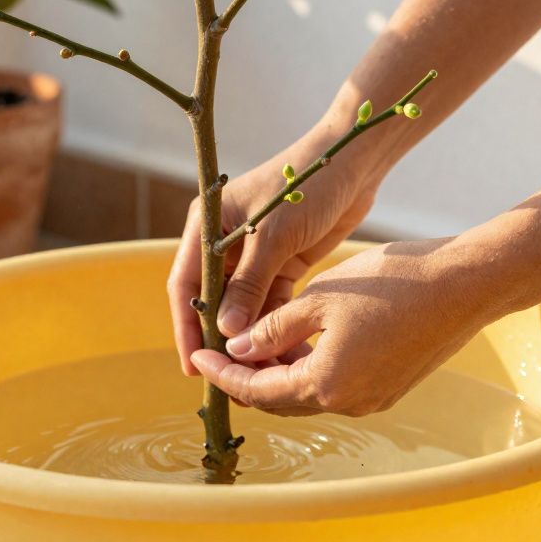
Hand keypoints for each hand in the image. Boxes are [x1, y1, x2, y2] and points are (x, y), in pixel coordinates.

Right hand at [168, 124, 385, 375]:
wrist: (353, 160)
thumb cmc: (305, 185)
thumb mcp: (273, 236)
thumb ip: (249, 284)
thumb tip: (225, 331)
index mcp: (208, 226)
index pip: (187, 285)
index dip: (186, 327)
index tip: (193, 367)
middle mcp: (224, 242)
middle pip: (213, 301)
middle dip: (219, 340)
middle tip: (226, 381)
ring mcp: (254, 254)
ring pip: (244, 307)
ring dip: (249, 338)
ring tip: (256, 376)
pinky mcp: (284, 263)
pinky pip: (271, 303)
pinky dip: (274, 326)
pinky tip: (279, 355)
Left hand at [188, 238, 511, 415]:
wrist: (465, 285)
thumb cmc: (393, 283)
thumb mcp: (321, 297)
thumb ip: (274, 327)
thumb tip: (239, 348)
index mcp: (325, 383)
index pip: (256, 390)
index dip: (223, 374)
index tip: (198, 357)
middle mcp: (348, 402)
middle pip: (280, 399)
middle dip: (247, 377)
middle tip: (219, 351)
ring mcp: (373, 398)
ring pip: (308, 394)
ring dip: (279, 373)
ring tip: (254, 341)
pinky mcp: (390, 385)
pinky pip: (335, 386)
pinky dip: (309, 369)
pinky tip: (297, 340)